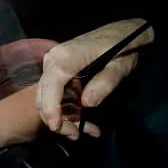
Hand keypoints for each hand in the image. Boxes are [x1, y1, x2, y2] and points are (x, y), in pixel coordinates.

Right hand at [36, 19, 153, 139]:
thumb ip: (105, 84)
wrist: (123, 31)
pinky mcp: (57, 67)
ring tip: (83, 131)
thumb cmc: (124, 47)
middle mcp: (54, 59)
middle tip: (77, 135)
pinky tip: (81, 120)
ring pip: (46, 97)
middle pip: (44, 95)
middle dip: (56, 119)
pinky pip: (54, 91)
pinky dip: (64, 107)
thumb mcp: (121, 67)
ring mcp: (54, 62)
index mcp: (67, 57)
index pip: (50, 87)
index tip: (58, 127)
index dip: (50, 109)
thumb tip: (86, 104)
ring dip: (60, 116)